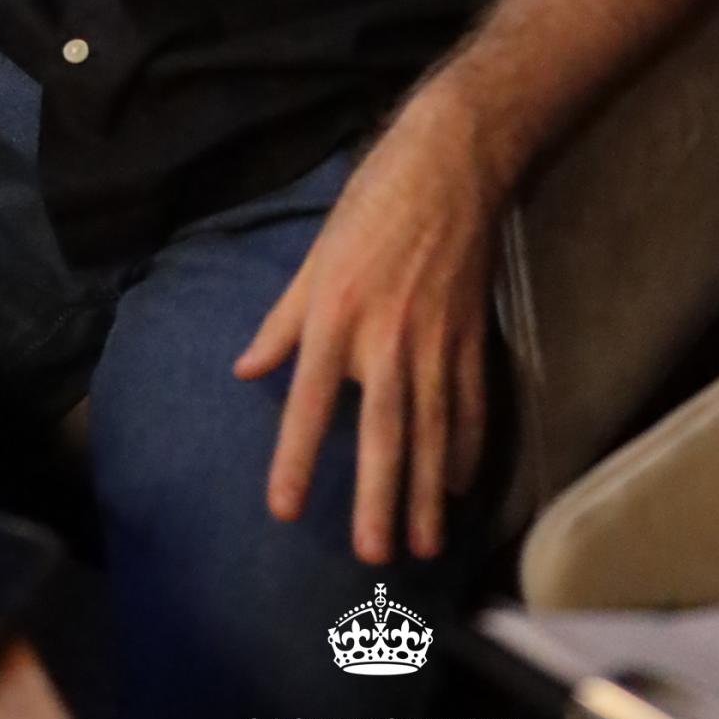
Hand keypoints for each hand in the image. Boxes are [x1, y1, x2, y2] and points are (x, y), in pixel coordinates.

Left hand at [233, 84, 502, 563]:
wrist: (451, 164)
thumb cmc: (371, 205)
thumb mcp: (313, 257)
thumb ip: (282, 320)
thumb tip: (245, 372)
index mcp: (336, 315)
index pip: (310, 399)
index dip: (295, 456)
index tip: (285, 509)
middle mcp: (386, 337)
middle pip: (384, 431)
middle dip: (380, 496)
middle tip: (374, 555)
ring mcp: (436, 340)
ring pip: (433, 430)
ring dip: (426, 491)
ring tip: (422, 544)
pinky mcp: (472, 335)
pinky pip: (472, 404)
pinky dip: (468, 448)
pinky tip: (458, 487)